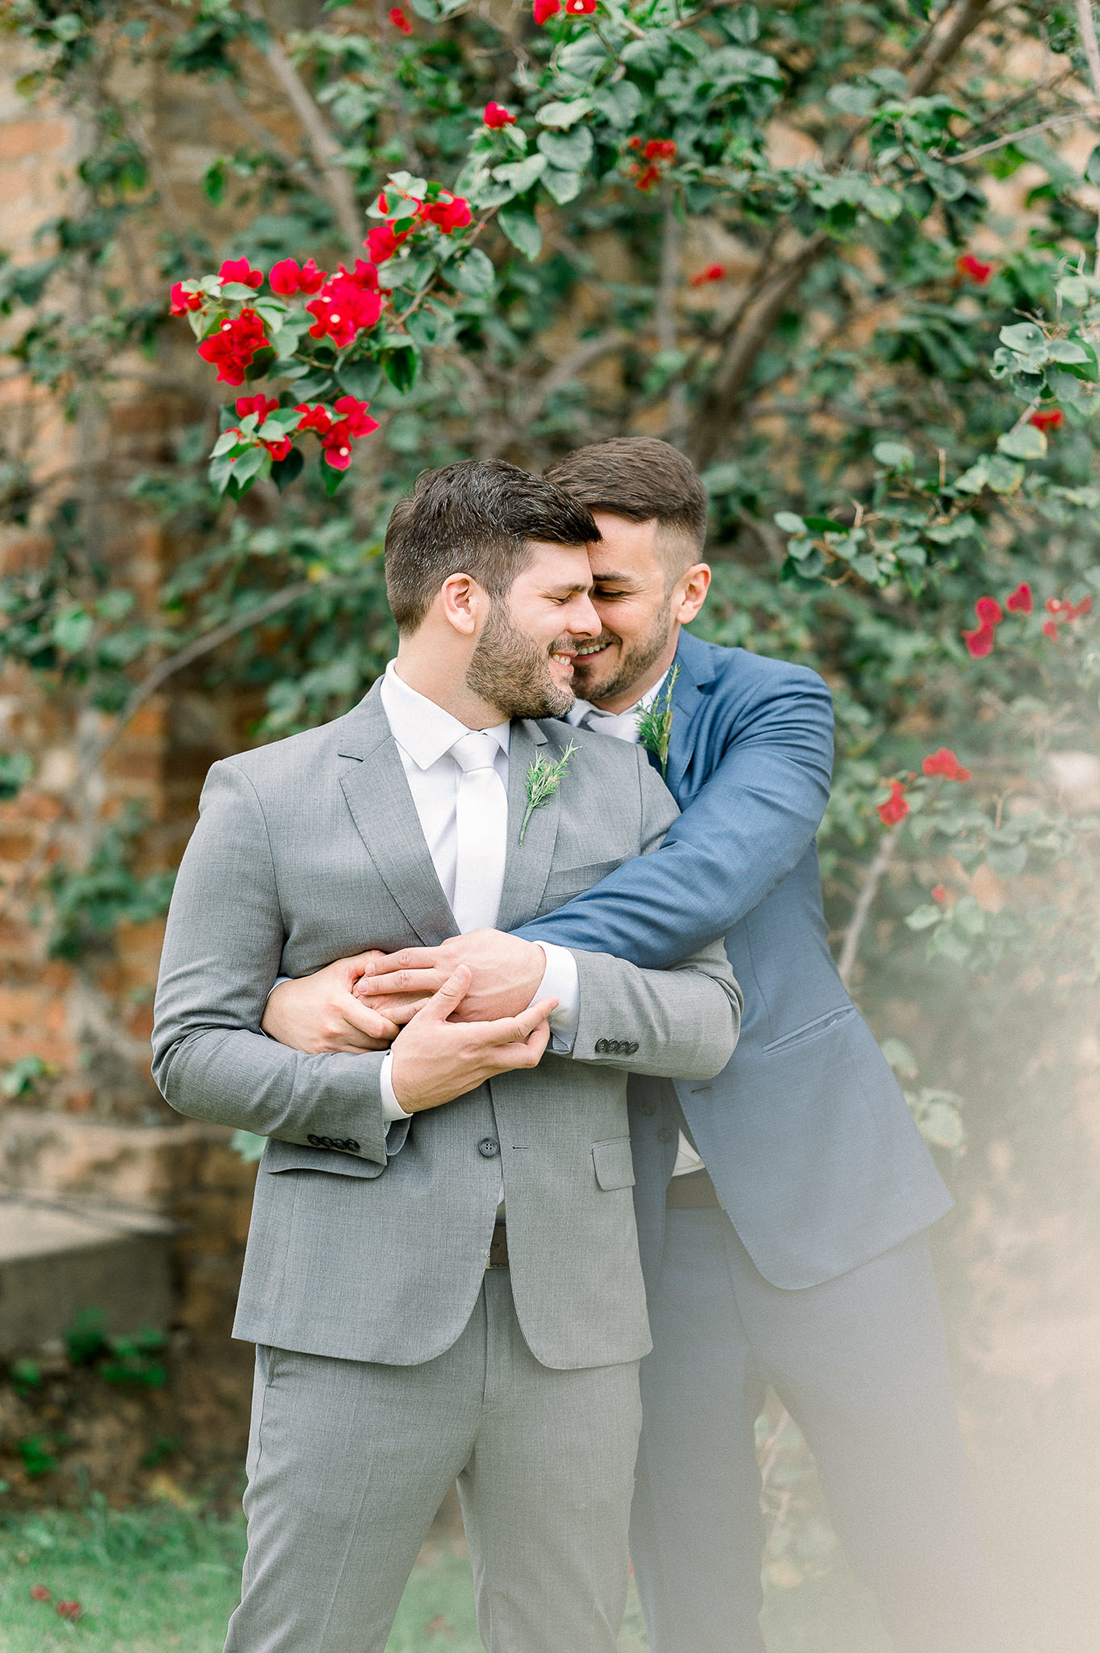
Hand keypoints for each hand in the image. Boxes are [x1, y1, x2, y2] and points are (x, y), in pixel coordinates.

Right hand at [262, 953, 405, 1053]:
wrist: (278, 1010)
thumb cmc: (315, 987)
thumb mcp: (338, 969)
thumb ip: (366, 960)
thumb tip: (391, 958)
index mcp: (340, 1006)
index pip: (379, 1027)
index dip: (394, 1027)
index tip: (400, 1020)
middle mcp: (333, 1028)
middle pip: (375, 1044)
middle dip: (390, 1039)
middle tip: (399, 1032)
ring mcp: (327, 1045)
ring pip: (365, 1056)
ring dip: (378, 1050)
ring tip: (386, 1040)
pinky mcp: (320, 1057)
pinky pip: (350, 1062)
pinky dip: (362, 1057)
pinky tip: (367, 1048)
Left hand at [357, 930, 545, 1023]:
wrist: (537, 976)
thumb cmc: (509, 954)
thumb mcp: (479, 939)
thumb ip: (454, 946)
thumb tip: (439, 950)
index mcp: (449, 956)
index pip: (406, 958)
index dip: (384, 964)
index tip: (367, 969)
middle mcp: (449, 978)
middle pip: (404, 982)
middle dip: (379, 986)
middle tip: (359, 991)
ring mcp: (458, 1002)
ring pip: (415, 1008)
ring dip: (391, 1010)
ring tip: (370, 1014)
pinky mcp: (469, 1022)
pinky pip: (438, 1027)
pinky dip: (419, 1030)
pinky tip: (403, 1035)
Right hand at [389, 966, 555, 1111]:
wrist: (397, 1089)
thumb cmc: (409, 1053)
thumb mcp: (425, 1018)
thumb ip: (448, 994)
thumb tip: (465, 970)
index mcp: (474, 1040)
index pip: (518, 1027)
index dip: (540, 1013)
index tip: (551, 1001)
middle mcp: (484, 1060)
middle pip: (530, 1055)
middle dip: (543, 1038)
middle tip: (542, 1020)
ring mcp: (480, 1074)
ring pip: (517, 1063)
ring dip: (526, 1045)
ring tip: (522, 1026)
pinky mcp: (474, 1082)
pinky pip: (500, 1067)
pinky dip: (508, 1052)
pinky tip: (498, 1040)